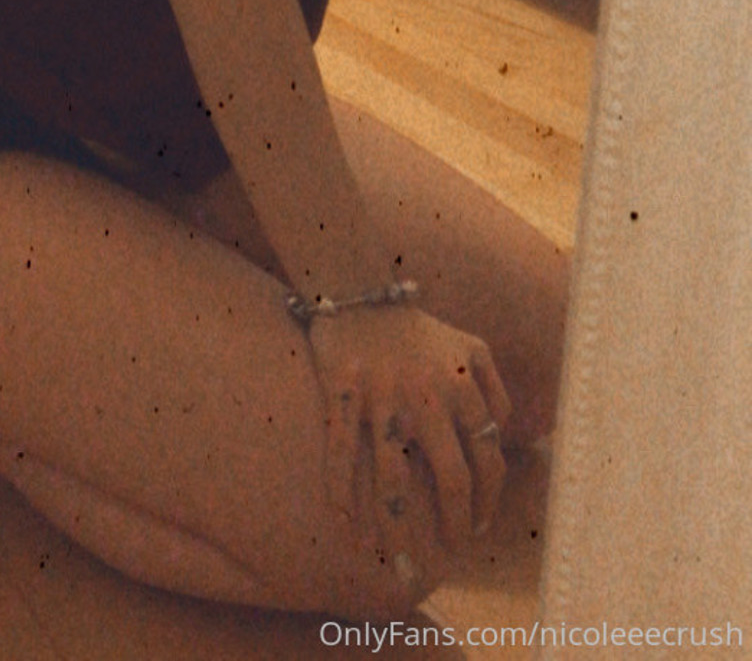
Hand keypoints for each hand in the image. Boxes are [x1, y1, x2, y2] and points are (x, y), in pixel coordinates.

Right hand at [307, 304, 511, 549]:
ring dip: (397, 526)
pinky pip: (341, 452)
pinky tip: (345, 524)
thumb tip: (502, 436)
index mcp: (462, 388)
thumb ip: (495, 390)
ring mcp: (382, 396)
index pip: (487, 461)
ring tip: (396, 559)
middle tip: (449, 551)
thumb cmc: (417, 325)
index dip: (487, 502)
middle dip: (455, 524)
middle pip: (450, 478)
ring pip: (392, 478)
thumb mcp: (471, 346)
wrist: (359, 284)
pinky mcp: (342, 391)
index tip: (478, 528)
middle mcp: (427, 396)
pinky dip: (341, 492)